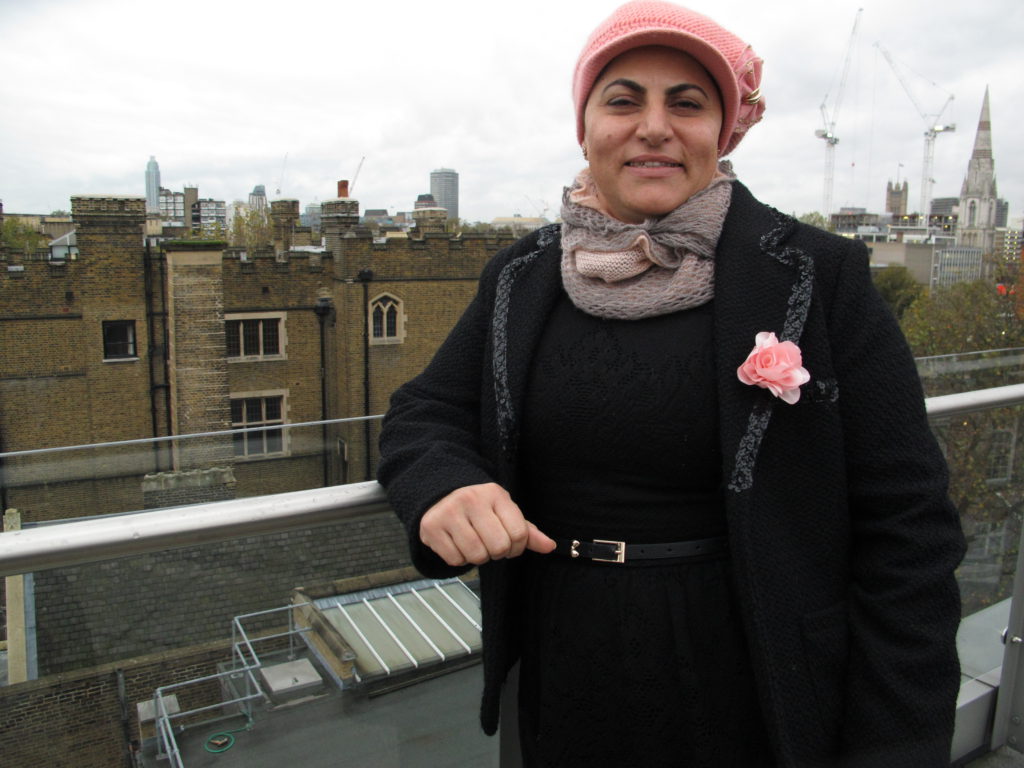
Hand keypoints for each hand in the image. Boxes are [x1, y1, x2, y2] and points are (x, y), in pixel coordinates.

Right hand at [419, 483, 555, 566]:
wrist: (440, 496)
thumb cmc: (479, 508)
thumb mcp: (504, 512)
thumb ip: (527, 531)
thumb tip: (550, 546)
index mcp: (495, 494)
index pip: (519, 534)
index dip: (517, 547)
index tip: (508, 542)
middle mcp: (471, 499)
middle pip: (499, 547)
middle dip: (497, 552)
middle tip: (489, 543)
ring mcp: (449, 512)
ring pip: (477, 555)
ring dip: (478, 557)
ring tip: (473, 543)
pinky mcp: (431, 527)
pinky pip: (455, 560)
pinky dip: (459, 558)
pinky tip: (457, 543)